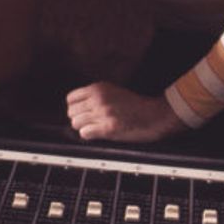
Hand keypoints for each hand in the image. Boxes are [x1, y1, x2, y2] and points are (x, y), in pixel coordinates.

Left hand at [66, 82, 186, 142]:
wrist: (153, 115)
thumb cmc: (134, 105)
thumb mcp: (112, 91)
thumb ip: (95, 95)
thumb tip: (76, 105)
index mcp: (98, 88)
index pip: (70, 98)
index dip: (75, 108)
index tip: (81, 113)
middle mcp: (98, 99)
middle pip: (71, 112)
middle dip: (78, 119)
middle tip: (89, 122)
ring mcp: (103, 113)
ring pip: (76, 123)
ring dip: (83, 127)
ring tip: (95, 128)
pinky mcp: (108, 128)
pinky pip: (85, 133)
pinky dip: (89, 135)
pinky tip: (98, 133)